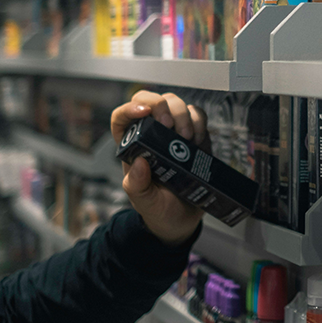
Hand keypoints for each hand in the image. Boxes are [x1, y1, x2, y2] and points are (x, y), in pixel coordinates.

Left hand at [110, 90, 206, 246]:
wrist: (182, 221)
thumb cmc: (158, 211)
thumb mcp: (145, 203)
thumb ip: (137, 186)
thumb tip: (138, 163)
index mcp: (133, 148)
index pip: (122, 118)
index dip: (130, 108)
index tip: (145, 112)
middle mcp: (151, 136)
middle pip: (151, 101)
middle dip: (162, 106)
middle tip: (170, 126)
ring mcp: (174, 134)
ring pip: (175, 104)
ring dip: (183, 115)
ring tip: (188, 139)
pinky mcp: (193, 136)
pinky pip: (196, 115)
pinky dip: (199, 121)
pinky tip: (199, 140)